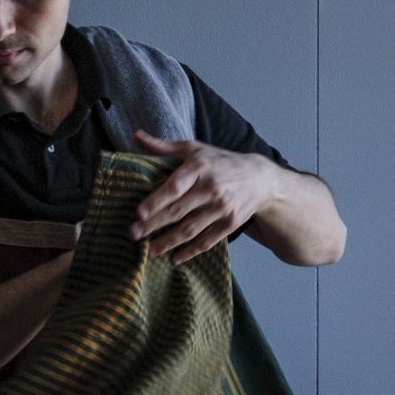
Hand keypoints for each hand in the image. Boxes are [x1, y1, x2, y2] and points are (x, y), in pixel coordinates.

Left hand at [129, 130, 282, 263]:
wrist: (260, 178)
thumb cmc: (221, 161)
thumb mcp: (196, 148)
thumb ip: (164, 146)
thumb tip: (136, 136)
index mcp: (200, 167)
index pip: (175, 186)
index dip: (157, 200)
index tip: (139, 213)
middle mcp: (212, 188)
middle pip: (178, 211)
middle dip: (154, 225)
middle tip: (133, 234)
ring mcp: (222, 208)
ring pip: (190, 229)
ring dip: (168, 242)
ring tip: (150, 251)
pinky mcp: (231, 223)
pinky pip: (207, 240)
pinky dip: (191, 251)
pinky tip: (175, 258)